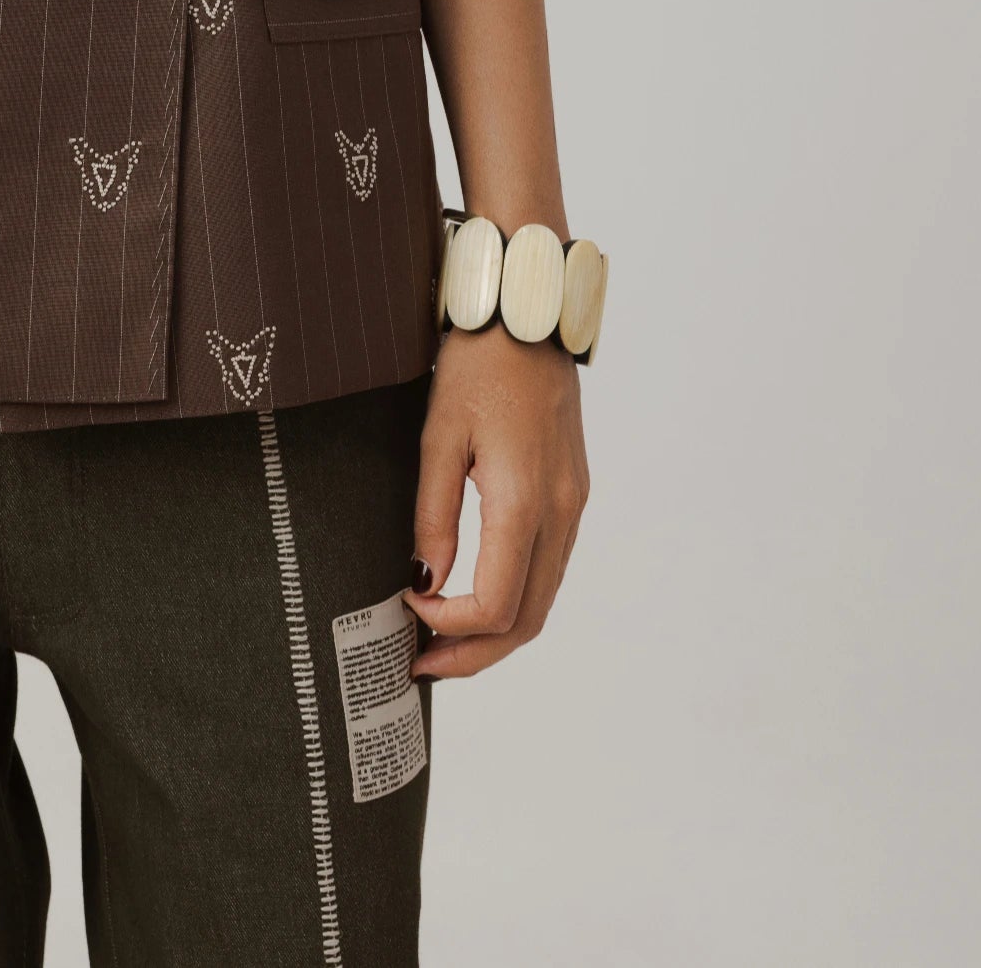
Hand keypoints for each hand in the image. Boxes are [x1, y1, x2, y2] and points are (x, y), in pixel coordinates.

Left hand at [402, 325, 588, 678]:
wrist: (526, 317)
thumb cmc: (478, 366)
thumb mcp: (438, 436)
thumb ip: (433, 515)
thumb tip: (425, 580)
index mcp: (525, 502)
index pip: (497, 604)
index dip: (450, 627)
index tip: (407, 610)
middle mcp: (560, 513)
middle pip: (528, 619)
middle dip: (475, 654)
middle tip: (422, 663)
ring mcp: (573, 505)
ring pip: (543, 598)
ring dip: (496, 632)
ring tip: (443, 638)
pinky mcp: (572, 493)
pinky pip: (549, 567)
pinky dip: (516, 597)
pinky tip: (476, 594)